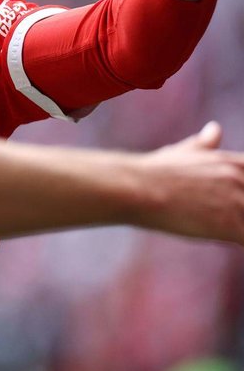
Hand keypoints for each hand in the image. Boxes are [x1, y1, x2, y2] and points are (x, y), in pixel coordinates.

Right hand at [136, 122, 243, 243]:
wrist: (137, 188)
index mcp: (234, 163)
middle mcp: (240, 179)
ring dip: (236, 228)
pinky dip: (237, 242)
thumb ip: (205, 144)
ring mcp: (238, 203)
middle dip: (239, 213)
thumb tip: (215, 128)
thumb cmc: (154, 171)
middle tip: (215, 215)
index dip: (241, 194)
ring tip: (215, 228)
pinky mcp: (230, 226)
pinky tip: (219, 240)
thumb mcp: (182, 152)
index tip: (229, 203)